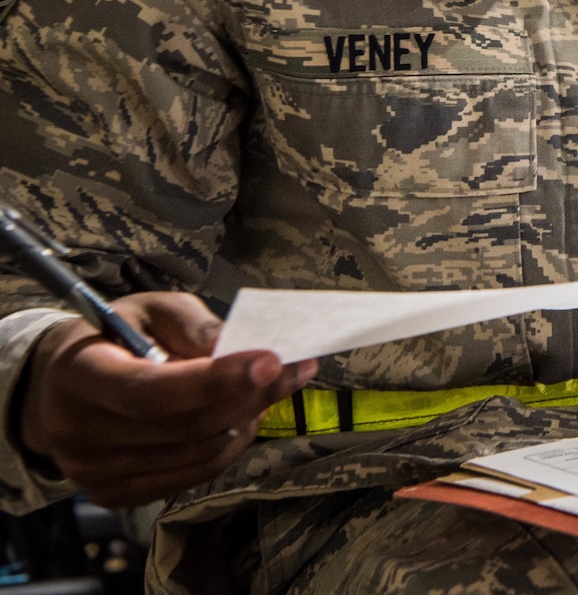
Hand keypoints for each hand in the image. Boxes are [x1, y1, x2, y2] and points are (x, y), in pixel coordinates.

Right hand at [16, 291, 316, 505]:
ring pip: (197, 453)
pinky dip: (229, 446)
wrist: (57, 387)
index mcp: (79, 375)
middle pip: (184, 425)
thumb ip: (192, 324)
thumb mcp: (147, 309)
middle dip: (250, 395)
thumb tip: (237, 349)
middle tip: (294, 368)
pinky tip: (243, 417)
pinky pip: (193, 475)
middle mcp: (79, 432)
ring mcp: (95, 472)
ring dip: (247, 419)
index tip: (271, 361)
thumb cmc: (112, 337)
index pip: (152, 391)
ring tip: (272, 388)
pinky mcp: (115, 494)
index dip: (215, 381)